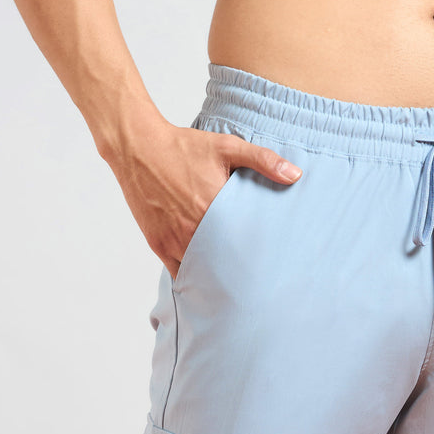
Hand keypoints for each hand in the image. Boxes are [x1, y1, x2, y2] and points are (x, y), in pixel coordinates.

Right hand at [102, 120, 301, 279]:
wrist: (138, 148)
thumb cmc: (183, 146)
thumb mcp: (227, 146)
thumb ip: (263, 160)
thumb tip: (295, 175)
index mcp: (214, 209)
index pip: (243, 244)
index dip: (257, 257)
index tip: (270, 266)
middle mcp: (193, 228)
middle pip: (223, 263)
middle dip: (239, 273)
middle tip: (257, 284)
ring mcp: (174, 240)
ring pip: (201, 271)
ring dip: (216, 277)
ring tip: (235, 287)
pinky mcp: (159, 244)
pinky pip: (179, 271)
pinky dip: (193, 276)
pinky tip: (206, 281)